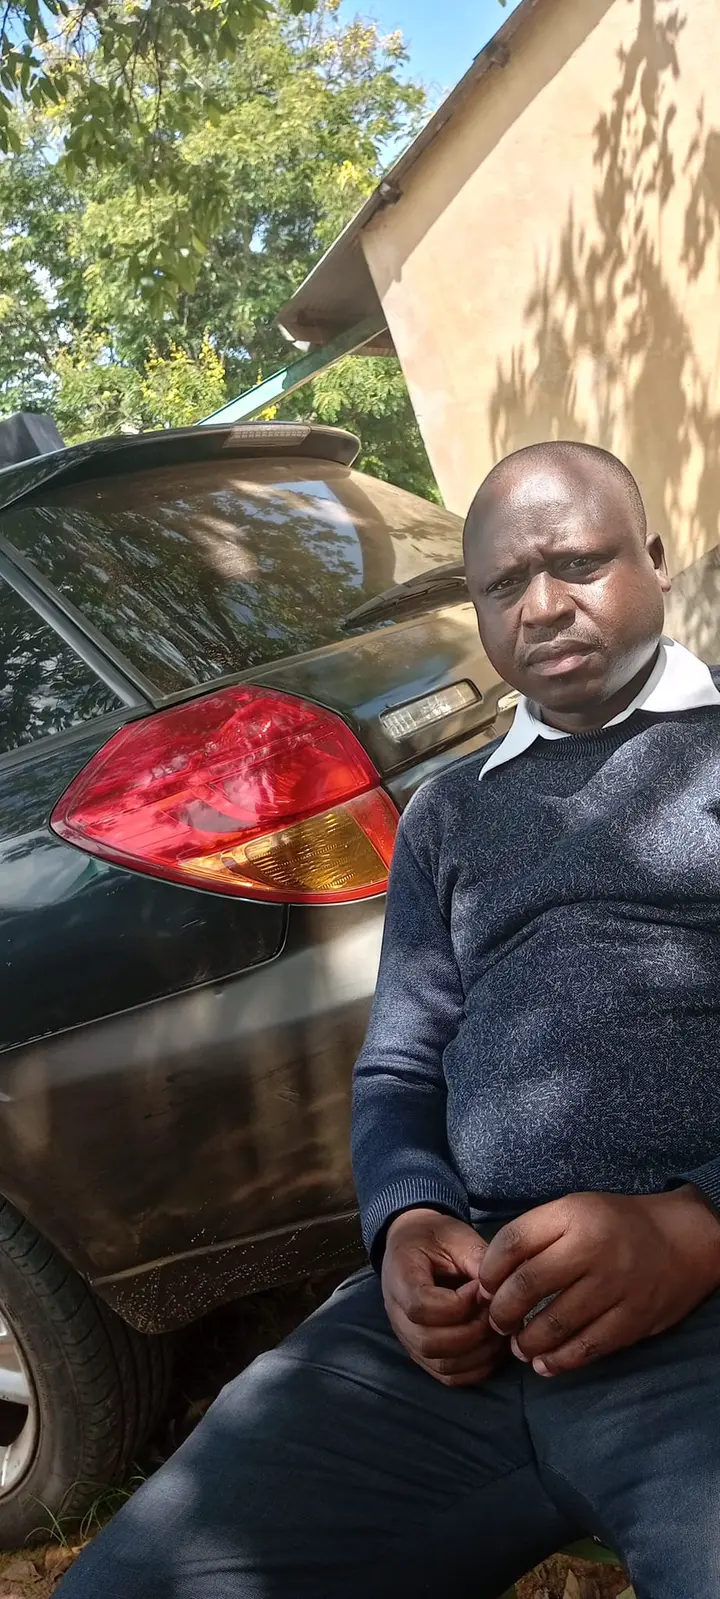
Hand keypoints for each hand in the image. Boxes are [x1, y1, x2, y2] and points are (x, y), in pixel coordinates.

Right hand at [381, 1208, 505, 1386]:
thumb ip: (477, 1260)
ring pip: (441, 1364)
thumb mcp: (456, 1236)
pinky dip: (474, 1370)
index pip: (421, 1306)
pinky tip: (493, 1349)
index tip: (480, 1287)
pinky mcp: (421, 1352)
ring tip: (499, 1329)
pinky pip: (446, 1375)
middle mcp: (396, 1314)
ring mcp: (407, 1338)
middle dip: (473, 1332)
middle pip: (430, 1342)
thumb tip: (501, 1292)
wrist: (412, 1243)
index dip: (458, 1304)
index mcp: (399, 1277)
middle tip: (496, 1312)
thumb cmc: (434, 1237)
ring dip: (478, 1353)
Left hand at [479, 1187, 719, 1376]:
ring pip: (554, 1323)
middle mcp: (593, 1247)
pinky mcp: (633, 1319)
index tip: (484, 1288)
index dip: (489, 1270)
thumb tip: (491, 1278)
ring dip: (526, 1342)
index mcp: (573, 1214)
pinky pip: (587, 1347)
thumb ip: (536, 1236)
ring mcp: (615, 1285)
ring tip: (518, 1346)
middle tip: (496, 1323)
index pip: (513, 1241)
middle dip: (502, 1311)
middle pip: (528, 1285)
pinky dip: (560, 1361)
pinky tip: (544, 1365)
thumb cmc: (617, 1225)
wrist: (683, 1239)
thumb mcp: (576, 1210)